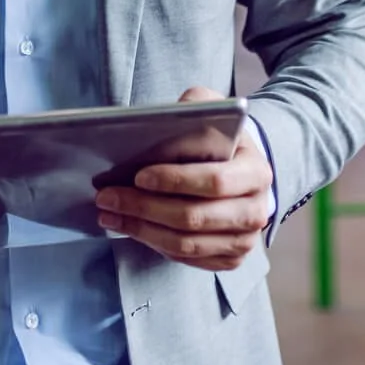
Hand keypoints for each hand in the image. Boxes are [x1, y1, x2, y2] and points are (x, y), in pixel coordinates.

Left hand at [94, 87, 272, 271]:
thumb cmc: (221, 139)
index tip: (139, 176)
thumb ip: (196, 106)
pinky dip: (153, 243)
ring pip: (185, 244)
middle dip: (144, 207)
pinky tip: (130, 226)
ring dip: (141, 229)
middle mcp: (256, 211)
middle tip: (108, 197)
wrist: (242, 169)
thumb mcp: (213, 110)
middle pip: (194, 217)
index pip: (214, 181)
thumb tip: (167, 118)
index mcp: (256, 172)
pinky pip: (186, 258)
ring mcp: (244, 239)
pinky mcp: (229, 258)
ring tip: (109, 213)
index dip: (175, 180)